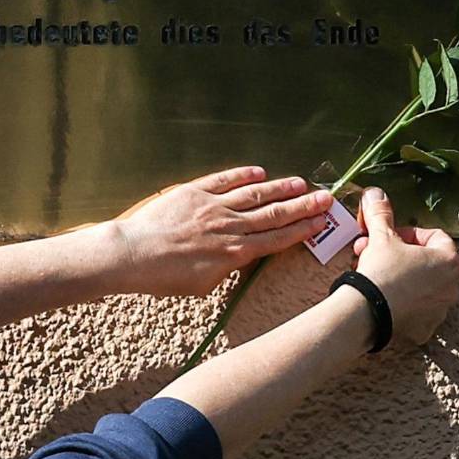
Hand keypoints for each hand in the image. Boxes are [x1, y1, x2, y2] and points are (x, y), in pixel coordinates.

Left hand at [109, 166, 333, 297]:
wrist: (133, 256)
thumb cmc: (163, 278)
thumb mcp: (203, 285)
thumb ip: (227, 269)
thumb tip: (240, 258)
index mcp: (235, 254)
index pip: (277, 238)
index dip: (302, 229)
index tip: (322, 222)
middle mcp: (230, 227)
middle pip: (274, 214)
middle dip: (303, 206)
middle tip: (325, 197)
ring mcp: (213, 207)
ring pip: (254, 194)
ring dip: (280, 188)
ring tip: (300, 183)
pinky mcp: (194, 192)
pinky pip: (224, 180)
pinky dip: (243, 175)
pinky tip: (259, 172)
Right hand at [351, 187, 458, 345]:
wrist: (366, 312)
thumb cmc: (381, 272)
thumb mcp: (381, 237)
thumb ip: (382, 215)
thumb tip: (375, 193)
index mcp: (449, 260)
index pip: (435, 236)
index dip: (409, 234)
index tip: (389, 238)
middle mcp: (452, 285)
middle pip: (428, 262)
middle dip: (401, 256)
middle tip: (377, 255)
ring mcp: (440, 308)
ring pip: (421, 286)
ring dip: (402, 277)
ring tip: (376, 276)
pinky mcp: (426, 327)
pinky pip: (415, 309)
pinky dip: (402, 302)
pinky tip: (382, 298)